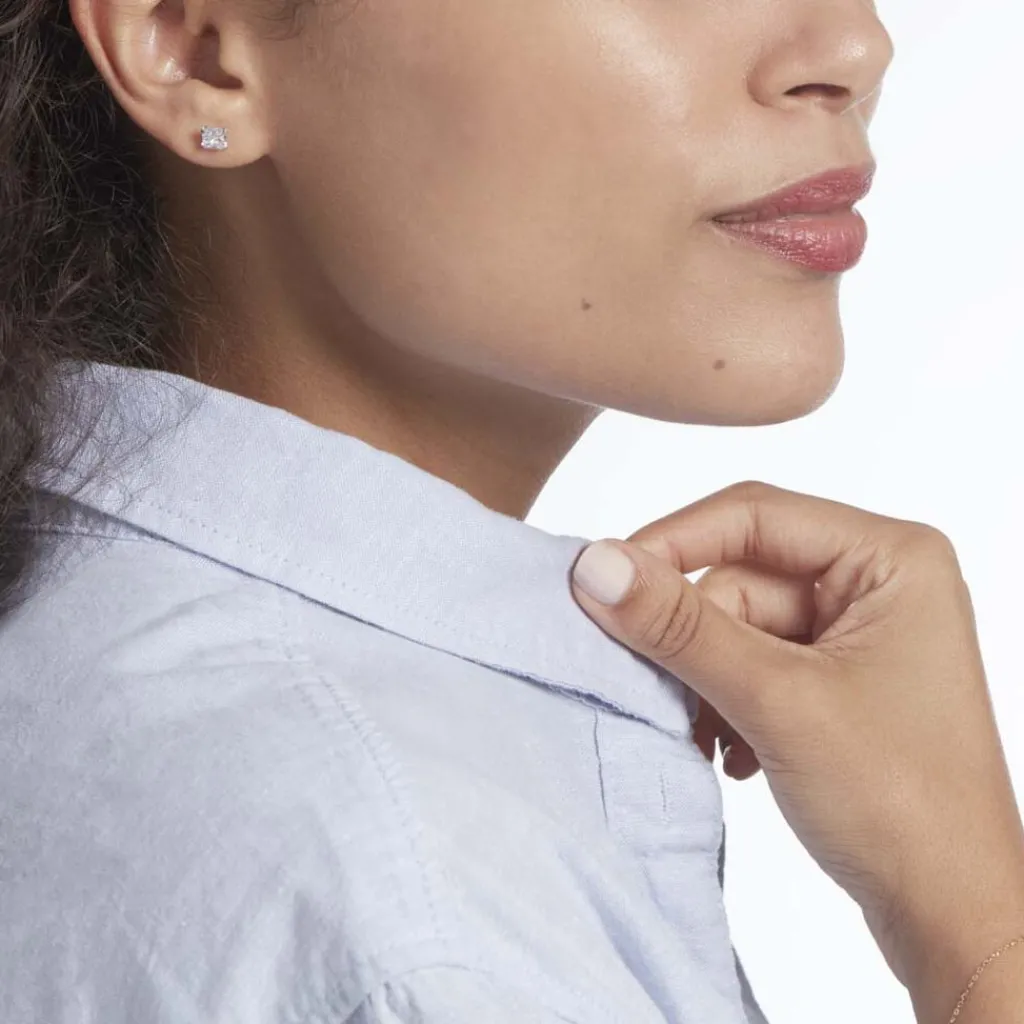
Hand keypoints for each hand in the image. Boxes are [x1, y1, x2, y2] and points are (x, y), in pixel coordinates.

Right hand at [569, 480, 1023, 1007]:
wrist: (951, 916)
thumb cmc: (902, 806)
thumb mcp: (778, 701)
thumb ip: (682, 627)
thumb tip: (597, 566)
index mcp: (891, 559)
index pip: (753, 516)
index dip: (672, 543)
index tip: (604, 583)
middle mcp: (876, 583)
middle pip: (738, 577)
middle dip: (693, 640)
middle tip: (662, 695)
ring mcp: (856, 634)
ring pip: (735, 626)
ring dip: (703, 680)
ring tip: (708, 739)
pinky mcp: (835, 680)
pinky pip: (749, 663)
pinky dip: (723, 702)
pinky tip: (730, 754)